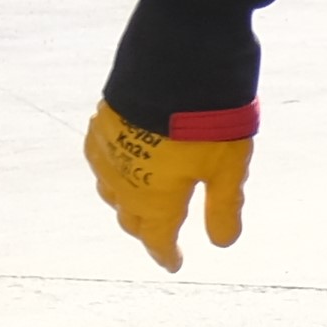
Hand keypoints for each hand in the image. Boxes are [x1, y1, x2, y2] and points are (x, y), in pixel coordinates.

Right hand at [85, 101, 250, 268]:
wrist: (176, 64)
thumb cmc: (207, 121)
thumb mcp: (227, 167)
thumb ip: (223, 206)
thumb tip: (222, 242)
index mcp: (155, 199)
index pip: (157, 238)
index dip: (166, 252)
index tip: (173, 263)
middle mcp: (124, 182)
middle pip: (130, 217)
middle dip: (145, 228)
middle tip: (159, 234)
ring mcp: (108, 151)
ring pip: (109, 190)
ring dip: (125, 201)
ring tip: (139, 201)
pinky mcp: (102, 122)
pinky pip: (99, 157)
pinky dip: (111, 169)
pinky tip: (120, 163)